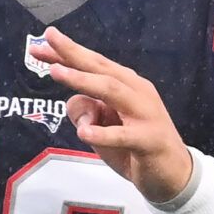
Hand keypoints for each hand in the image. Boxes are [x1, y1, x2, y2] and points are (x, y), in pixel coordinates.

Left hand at [28, 26, 195, 203]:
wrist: (174, 174)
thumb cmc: (134, 145)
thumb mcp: (103, 126)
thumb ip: (86, 110)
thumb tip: (72, 101)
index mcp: (126, 84)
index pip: (93, 64)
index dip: (67, 53)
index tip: (40, 45)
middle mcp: (136, 91)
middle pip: (101, 68)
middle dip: (72, 53)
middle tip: (48, 39)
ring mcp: (145, 114)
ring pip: (111, 91)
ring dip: (83, 80)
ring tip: (56, 72)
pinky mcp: (150, 139)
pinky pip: (124, 135)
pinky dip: (104, 133)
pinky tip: (84, 132)